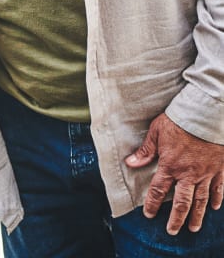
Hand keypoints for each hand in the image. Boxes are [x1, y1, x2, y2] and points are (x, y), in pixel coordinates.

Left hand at [125, 113, 223, 234]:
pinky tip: (215, 208)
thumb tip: (130, 162)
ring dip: (197, 216)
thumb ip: (146, 150)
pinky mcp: (219, 169)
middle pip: (182, 202)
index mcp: (170, 165)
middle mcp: (188, 174)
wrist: (204, 114)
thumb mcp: (157, 131)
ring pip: (201, 200)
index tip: (149, 215)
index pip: (159, 190)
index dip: (152, 204)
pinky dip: (217, 199)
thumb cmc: (178, 119)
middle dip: (176, 219)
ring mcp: (205, 173)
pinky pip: (219, 188)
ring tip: (193, 228)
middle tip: (172, 231)